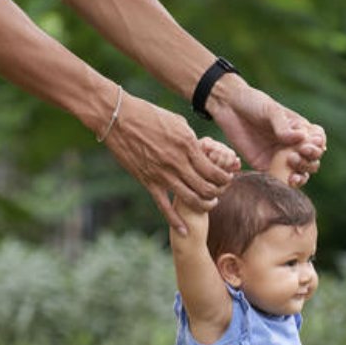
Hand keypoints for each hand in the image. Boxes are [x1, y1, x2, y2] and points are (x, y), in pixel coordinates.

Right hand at [102, 93, 238, 230]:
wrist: (117, 118)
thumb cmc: (149, 114)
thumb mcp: (178, 122)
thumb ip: (192, 139)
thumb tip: (202, 149)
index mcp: (188, 145)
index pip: (215, 170)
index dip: (225, 178)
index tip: (227, 178)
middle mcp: (178, 162)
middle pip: (207, 188)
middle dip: (218, 193)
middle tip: (220, 193)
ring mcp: (163, 174)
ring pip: (191, 200)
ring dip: (204, 206)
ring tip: (209, 205)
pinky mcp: (148, 181)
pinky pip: (164, 207)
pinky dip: (176, 221)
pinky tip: (185, 230)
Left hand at [207, 79, 324, 185]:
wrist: (229, 108)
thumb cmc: (253, 103)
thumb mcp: (271, 110)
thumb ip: (283, 126)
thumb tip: (299, 139)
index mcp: (300, 129)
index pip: (318, 140)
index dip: (318, 146)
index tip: (308, 145)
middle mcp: (294, 144)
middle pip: (313, 159)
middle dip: (309, 160)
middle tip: (295, 155)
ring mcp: (281, 157)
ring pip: (301, 172)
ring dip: (303, 173)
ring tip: (293, 167)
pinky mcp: (267, 166)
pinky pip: (282, 179)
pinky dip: (289, 182)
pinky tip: (289, 181)